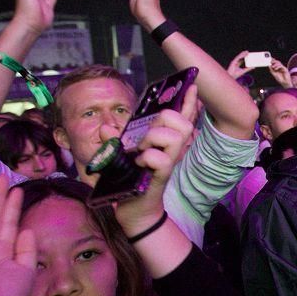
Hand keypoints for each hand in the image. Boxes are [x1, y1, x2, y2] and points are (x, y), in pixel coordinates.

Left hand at [114, 84, 197, 232]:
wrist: (133, 209)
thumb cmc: (129, 180)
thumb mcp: (120, 154)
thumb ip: (115, 138)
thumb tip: (104, 126)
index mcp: (165, 142)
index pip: (183, 118)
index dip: (189, 101)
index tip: (192, 85)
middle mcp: (172, 150)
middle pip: (182, 122)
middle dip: (163, 119)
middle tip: (145, 133)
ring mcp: (169, 162)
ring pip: (175, 136)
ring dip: (153, 137)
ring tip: (139, 149)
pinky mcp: (161, 176)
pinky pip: (161, 159)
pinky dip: (147, 156)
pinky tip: (138, 163)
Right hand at [227, 51, 251, 79]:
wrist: (232, 76)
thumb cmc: (236, 74)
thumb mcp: (243, 71)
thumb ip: (248, 69)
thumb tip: (254, 67)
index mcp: (237, 64)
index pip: (241, 59)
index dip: (244, 57)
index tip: (248, 55)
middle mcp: (235, 62)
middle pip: (240, 57)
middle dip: (244, 54)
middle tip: (248, 52)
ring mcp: (234, 61)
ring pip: (239, 56)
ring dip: (243, 54)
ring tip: (247, 52)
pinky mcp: (233, 62)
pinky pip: (237, 57)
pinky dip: (241, 55)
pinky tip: (244, 54)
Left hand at [269, 59, 292, 87]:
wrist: (284, 83)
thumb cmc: (280, 79)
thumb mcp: (274, 74)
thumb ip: (271, 70)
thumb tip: (269, 65)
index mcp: (277, 68)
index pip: (275, 63)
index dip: (273, 60)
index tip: (269, 58)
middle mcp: (280, 68)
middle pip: (277, 62)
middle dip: (274, 61)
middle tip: (271, 62)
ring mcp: (283, 68)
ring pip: (279, 63)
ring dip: (275, 64)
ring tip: (273, 67)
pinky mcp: (285, 69)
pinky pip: (281, 66)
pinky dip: (278, 66)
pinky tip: (275, 68)